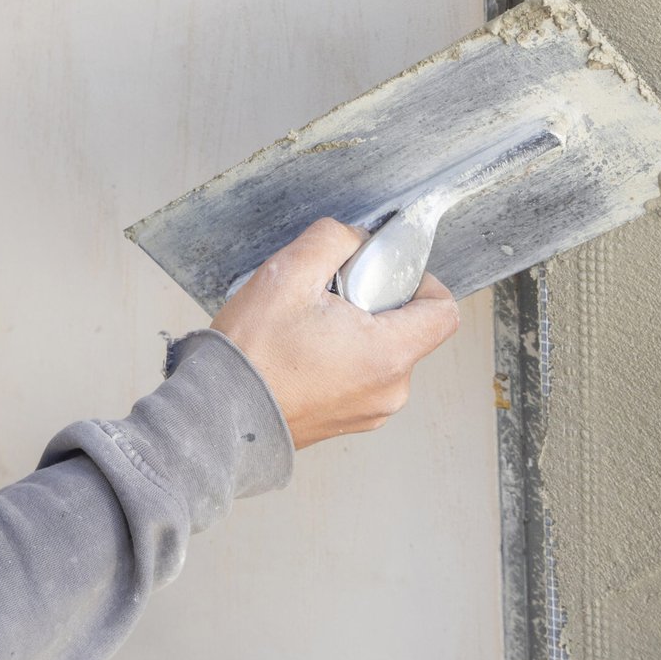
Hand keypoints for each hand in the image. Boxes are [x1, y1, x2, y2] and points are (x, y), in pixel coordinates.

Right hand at [210, 218, 460, 448]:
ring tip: (306, 328)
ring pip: (382, 352)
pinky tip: (301, 351)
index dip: (421, 281)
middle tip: (327, 299)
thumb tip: (355, 238)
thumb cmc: (251, 356)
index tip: (384, 273)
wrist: (217, 416)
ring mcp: (369, 411)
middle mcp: (389, 390)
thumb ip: (332, 239)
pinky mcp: (348, 421)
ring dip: (354, 331)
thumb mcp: (287, 273)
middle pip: (409, 329)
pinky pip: (361, 376)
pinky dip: (341, 357)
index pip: (444, 311)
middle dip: (373, 302)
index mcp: (388, 354)